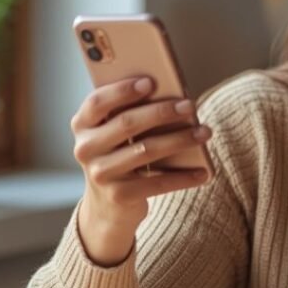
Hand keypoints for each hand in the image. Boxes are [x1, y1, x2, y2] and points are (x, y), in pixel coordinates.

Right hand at [70, 77, 212, 264]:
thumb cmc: (120, 153)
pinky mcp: (119, 196)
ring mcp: (100, 174)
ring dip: (180, 139)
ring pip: (146, 150)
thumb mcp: (116, 132)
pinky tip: (204, 172)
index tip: (150, 82)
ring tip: (205, 132)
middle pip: (127, 124)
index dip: (122, 90)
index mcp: (82, 124)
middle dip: (162, 112)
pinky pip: (157, 182)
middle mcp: (85, 149)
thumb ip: (130, 111)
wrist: (109, 205)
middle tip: (190, 105)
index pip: (97, 102)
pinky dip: (184, 177)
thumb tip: (173, 94)